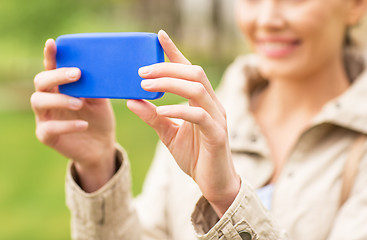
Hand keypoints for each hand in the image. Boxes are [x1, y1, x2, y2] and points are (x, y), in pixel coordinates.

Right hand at [31, 39, 115, 191]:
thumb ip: (96, 86)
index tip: (53, 43)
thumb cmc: (99, 119)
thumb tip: (100, 68)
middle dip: (56, 76)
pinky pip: (50, 128)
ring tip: (79, 103)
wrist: (102, 146)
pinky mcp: (47, 135)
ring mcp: (45, 117)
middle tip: (77, 73)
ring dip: (59, 99)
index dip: (50, 56)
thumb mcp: (100, 101)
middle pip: (40, 82)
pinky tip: (84, 124)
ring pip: (38, 101)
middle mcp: (49, 100)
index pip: (52, 68)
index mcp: (60, 88)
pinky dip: (67, 125)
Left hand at [128, 30, 239, 216]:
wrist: (214, 182)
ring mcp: (217, 118)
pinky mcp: (217, 134)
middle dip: (166, 68)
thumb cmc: (195, 155)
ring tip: (146, 86)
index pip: (189, 70)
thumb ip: (153, 117)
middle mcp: (213, 104)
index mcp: (202, 101)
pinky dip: (178, 109)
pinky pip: (198, 115)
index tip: (159, 37)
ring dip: (170, 84)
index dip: (175, 52)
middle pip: (194, 73)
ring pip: (197, 89)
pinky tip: (160, 110)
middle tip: (141, 71)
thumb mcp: (169, 134)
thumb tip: (132, 100)